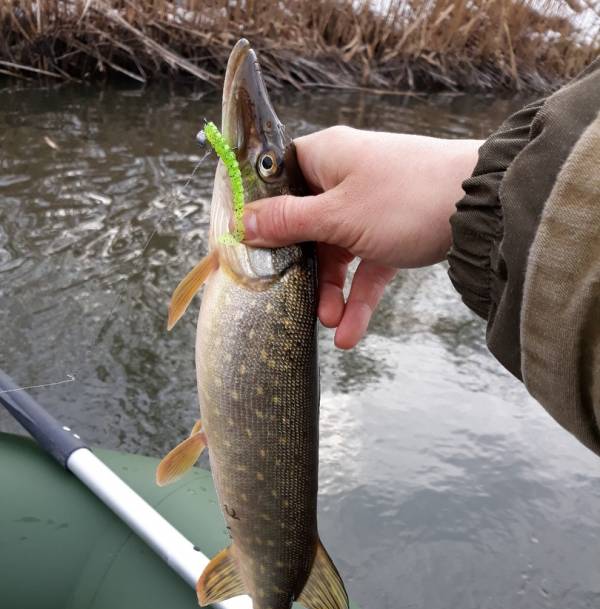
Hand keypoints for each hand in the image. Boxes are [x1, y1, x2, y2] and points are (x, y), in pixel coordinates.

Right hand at [243, 126, 481, 348]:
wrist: (482, 208)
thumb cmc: (405, 199)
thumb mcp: (337, 216)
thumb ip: (288, 223)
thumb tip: (243, 225)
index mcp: (325, 157)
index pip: (277, 179)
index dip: (260, 212)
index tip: (245, 246)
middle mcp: (345, 177)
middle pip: (305, 225)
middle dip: (300, 269)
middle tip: (288, 299)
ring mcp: (371, 206)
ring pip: (337, 252)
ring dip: (332, 291)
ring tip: (330, 325)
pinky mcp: (394, 232)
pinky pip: (367, 266)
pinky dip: (359, 295)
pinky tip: (351, 333)